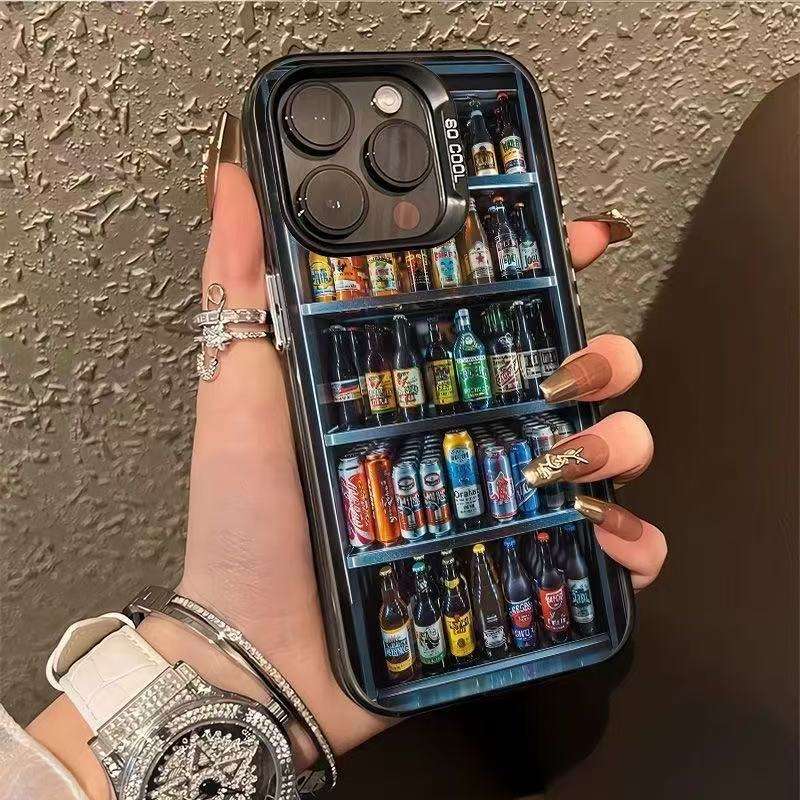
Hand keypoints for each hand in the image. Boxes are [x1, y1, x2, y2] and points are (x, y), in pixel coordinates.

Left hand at [179, 167, 665, 752]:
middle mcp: (469, 430)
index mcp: (418, 383)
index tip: (576, 236)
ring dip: (621, 439)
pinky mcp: (517, 562)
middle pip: (574, 371)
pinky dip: (630, 538)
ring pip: (607, 447)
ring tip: (572, 458)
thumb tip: (233, 177)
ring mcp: (499, 496)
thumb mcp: (238, 386)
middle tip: (571, 370)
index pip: (497, 307)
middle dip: (602, 353)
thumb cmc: (245, 518)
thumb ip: (239, 283)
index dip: (546, 263)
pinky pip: (605, 546)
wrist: (260, 645)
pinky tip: (609, 534)